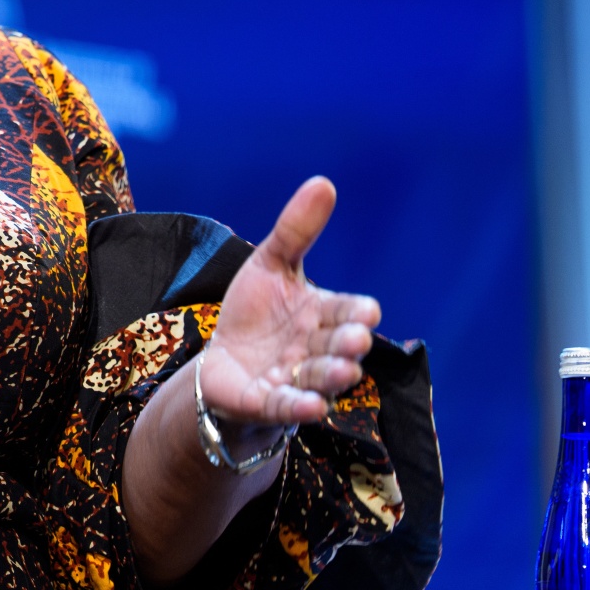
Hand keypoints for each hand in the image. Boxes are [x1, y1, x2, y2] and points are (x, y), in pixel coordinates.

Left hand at [201, 176, 380, 427]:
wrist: (223, 363)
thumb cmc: (256, 313)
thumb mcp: (271, 265)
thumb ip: (297, 231)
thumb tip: (324, 183)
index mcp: (322, 314)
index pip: (347, 311)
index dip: (356, 313)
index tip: (366, 311)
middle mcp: (317, 349)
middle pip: (339, 346)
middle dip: (347, 344)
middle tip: (354, 339)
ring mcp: (296, 379)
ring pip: (321, 378)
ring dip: (333, 376)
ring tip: (343, 371)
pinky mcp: (270, 403)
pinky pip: (289, 406)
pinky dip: (300, 406)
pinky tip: (311, 405)